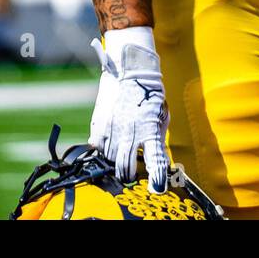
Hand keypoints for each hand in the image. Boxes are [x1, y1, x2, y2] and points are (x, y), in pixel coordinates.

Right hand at [89, 27, 168, 192]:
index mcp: (150, 130)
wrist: (130, 69)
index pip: (155, 161)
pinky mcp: (99, 124)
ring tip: (121, 152)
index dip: (157, 178)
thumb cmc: (150, 92)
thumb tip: (155, 157)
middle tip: (131, 173)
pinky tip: (110, 141)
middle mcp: (130, 133)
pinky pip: (97, 147)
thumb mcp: (161, 115)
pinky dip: (103, 148)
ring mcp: (112, 129)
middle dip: (129, 175)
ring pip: (110, 160)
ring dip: (116, 160)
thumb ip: (156, 137)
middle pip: (125, 168)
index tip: (157, 188)